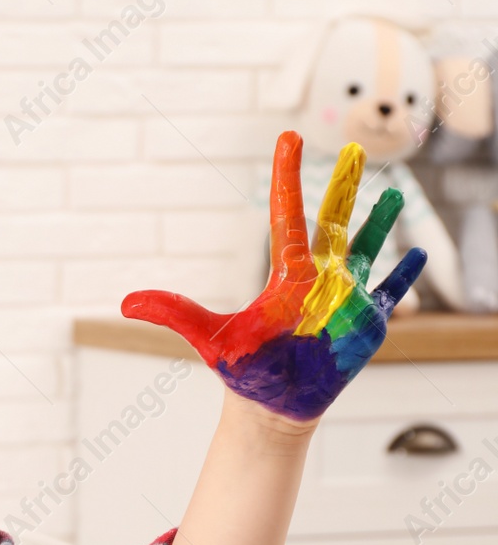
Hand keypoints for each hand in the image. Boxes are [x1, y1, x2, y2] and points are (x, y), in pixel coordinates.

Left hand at [121, 131, 425, 422]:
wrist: (271, 406)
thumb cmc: (244, 370)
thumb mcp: (209, 339)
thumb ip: (174, 314)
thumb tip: (125, 302)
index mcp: (286, 274)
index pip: (287, 216)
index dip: (289, 178)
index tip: (289, 138)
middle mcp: (319, 278)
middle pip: (335, 223)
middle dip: (346, 187)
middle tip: (357, 148)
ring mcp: (346, 298)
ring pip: (369, 249)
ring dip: (382, 222)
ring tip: (394, 190)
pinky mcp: (368, 324)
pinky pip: (393, 293)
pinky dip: (407, 275)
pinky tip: (419, 254)